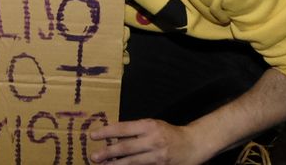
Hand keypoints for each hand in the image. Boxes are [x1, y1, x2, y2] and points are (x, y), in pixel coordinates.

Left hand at [89, 118, 206, 163]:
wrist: (192, 145)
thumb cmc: (169, 133)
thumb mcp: (154, 125)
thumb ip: (136, 130)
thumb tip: (113, 136)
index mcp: (149, 126)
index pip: (123, 128)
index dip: (107, 132)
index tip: (93, 136)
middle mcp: (153, 140)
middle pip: (126, 147)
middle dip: (108, 152)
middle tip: (94, 156)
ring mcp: (157, 156)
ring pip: (132, 162)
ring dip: (116, 164)